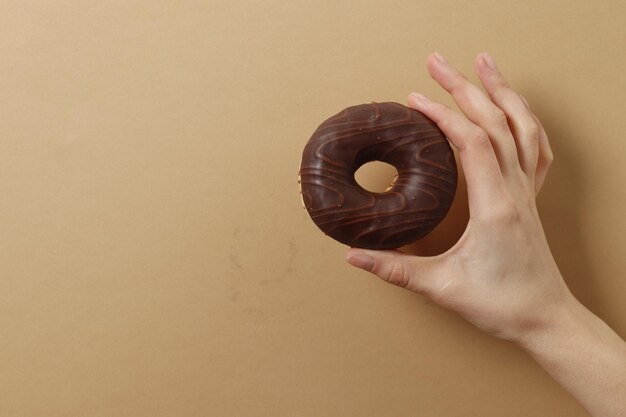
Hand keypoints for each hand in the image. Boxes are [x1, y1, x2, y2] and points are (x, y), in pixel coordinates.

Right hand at [346, 51, 571, 341]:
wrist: (547, 319)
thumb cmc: (502, 305)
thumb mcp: (441, 287)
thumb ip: (394, 269)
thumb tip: (353, 255)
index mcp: (495, 206)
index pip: (471, 142)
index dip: (442, 115)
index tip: (414, 100)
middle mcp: (516, 191)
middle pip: (496, 121)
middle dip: (464, 86)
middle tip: (437, 61)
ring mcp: (527, 191)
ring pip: (522, 126)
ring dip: (501, 90)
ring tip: (483, 63)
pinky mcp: (529, 198)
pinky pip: (535, 146)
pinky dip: (524, 118)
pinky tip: (514, 106)